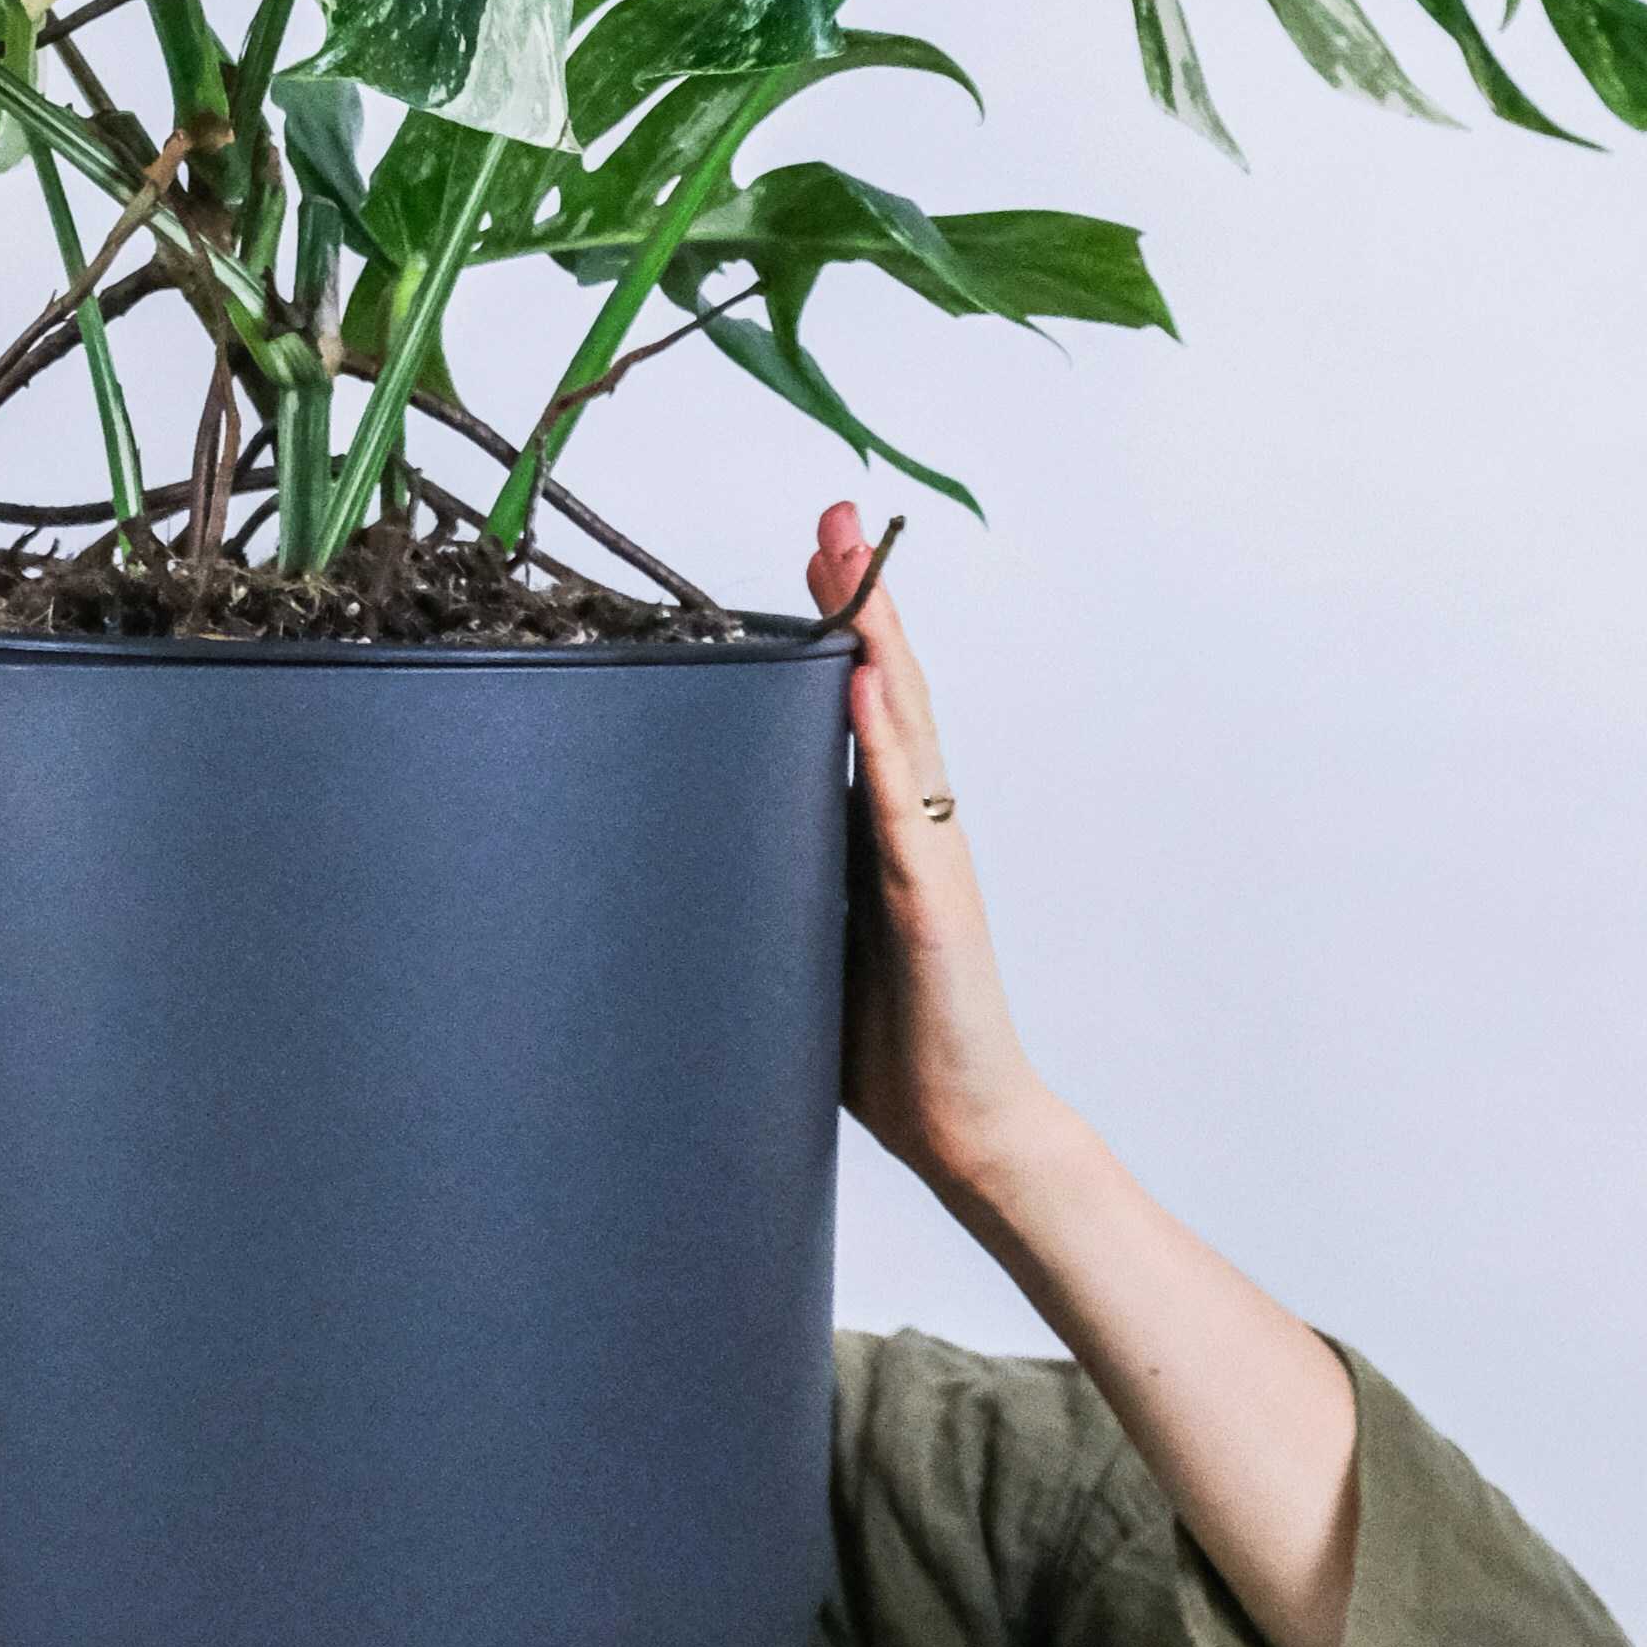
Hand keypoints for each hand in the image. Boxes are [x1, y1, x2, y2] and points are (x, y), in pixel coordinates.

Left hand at [807, 499, 1065, 1211]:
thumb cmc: (885, 1042)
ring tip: (851, 563)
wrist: (966, 1132)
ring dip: (878, 640)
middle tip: (835, 514)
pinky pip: (905, 815)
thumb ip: (768, 879)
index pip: (861, 703)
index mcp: (880, 830)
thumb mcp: (804, 935)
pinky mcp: (934, 912)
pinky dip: (885, 744)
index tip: (820, 545)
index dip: (844, 622)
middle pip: (888, 689)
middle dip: (862, 597)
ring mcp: (929, 861)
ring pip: (904, 729)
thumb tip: (680, 839)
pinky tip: (867, 688)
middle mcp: (913, 827)